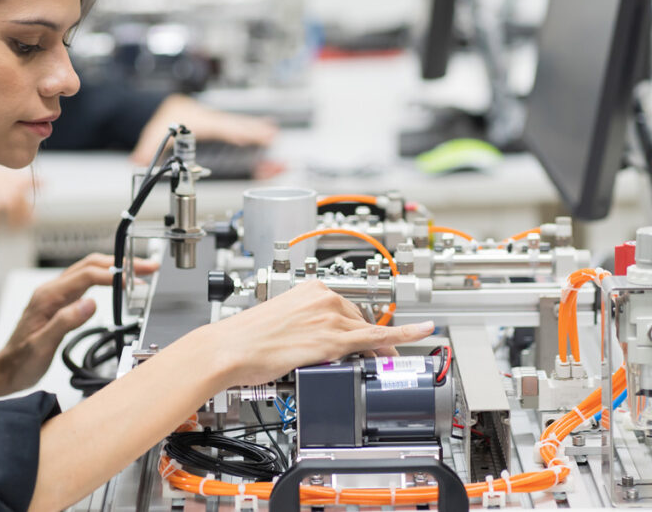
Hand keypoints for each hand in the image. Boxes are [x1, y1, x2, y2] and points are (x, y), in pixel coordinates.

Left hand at [0, 254, 158, 394]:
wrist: (4, 370)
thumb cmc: (20, 362)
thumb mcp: (42, 346)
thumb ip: (65, 322)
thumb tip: (90, 303)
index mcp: (48, 297)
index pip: (87, 275)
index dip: (114, 274)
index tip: (136, 279)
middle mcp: (52, 291)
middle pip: (90, 265)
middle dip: (121, 263)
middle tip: (147, 267)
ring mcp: (55, 296)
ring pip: (88, 271)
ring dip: (114, 268)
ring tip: (139, 272)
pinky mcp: (59, 303)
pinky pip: (85, 283)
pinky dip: (105, 279)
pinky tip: (116, 284)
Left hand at [130, 94, 277, 164]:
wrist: (167, 107)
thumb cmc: (165, 119)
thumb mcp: (152, 134)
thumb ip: (146, 150)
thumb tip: (137, 160)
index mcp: (196, 122)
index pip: (216, 127)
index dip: (230, 132)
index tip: (244, 137)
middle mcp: (210, 119)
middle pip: (233, 124)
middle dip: (251, 130)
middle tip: (269, 135)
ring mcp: (217, 121)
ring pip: (239, 124)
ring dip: (257, 129)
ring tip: (273, 135)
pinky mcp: (221, 124)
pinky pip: (240, 127)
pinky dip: (255, 129)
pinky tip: (268, 131)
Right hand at [206, 280, 434, 387]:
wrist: (229, 349)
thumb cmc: (244, 339)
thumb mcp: (279, 320)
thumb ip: (304, 323)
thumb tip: (315, 339)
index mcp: (309, 288)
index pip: (346, 307)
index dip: (355, 327)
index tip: (363, 334)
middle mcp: (323, 297)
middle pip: (359, 320)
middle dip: (362, 340)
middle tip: (360, 358)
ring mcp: (331, 317)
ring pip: (367, 333)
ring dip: (373, 348)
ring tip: (370, 363)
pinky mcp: (334, 339)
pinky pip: (377, 338)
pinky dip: (404, 334)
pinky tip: (422, 332)